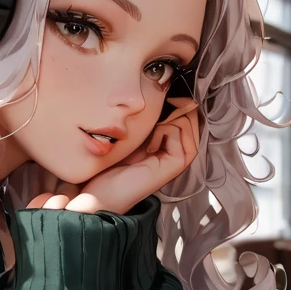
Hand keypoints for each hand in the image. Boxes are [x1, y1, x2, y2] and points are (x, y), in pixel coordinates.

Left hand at [27, 104, 199, 214]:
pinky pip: (178, 134)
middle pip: (191, 117)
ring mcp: (177, 159)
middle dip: (173, 110)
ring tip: (150, 137)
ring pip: (187, 123)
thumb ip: (146, 121)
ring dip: (167, 121)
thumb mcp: (129, 136)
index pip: (186, 114)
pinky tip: (149, 147)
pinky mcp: (174, 165)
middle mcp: (176, 151)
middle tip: (152, 124)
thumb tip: (159, 95)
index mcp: (167, 144)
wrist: (99, 194)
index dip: (175, 103)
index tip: (156, 107)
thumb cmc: (109, 166)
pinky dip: (163, 131)